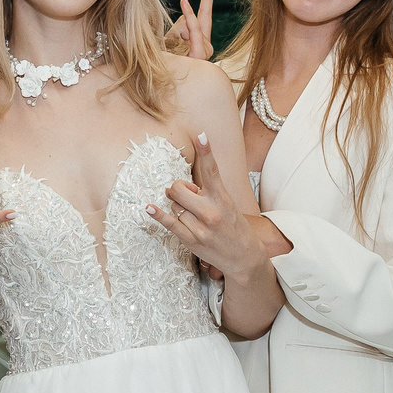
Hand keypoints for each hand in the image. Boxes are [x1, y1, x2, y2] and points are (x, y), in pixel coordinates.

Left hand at [148, 133, 260, 279]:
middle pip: (178, 188)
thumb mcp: (227, 204)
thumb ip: (206, 193)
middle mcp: (211, 212)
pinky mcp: (191, 240)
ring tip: (192, 214)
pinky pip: (169, 223)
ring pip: (173, 205)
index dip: (206, 152)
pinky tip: (149, 208)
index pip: (212, 171)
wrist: (244, 257)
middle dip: (178, 188)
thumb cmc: (234, 226)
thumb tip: (178, 189)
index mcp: (223, 199)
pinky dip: (157, 214)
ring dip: (178, 206)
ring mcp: (200, 228)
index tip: (201, 135)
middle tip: (188, 196)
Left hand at [166, 0, 215, 59]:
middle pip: (204, 16)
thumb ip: (181, 26)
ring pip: (192, 24)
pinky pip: (194, 29)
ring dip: (177, 29)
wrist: (161, 82)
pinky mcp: (200, 54)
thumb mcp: (171, 38)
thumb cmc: (164, 61)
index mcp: (200, 42)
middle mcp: (206, 46)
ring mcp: (204, 51)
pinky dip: (189, 18)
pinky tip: (185, 5)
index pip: (205, 16)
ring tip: (170, 45)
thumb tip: (187, 16)